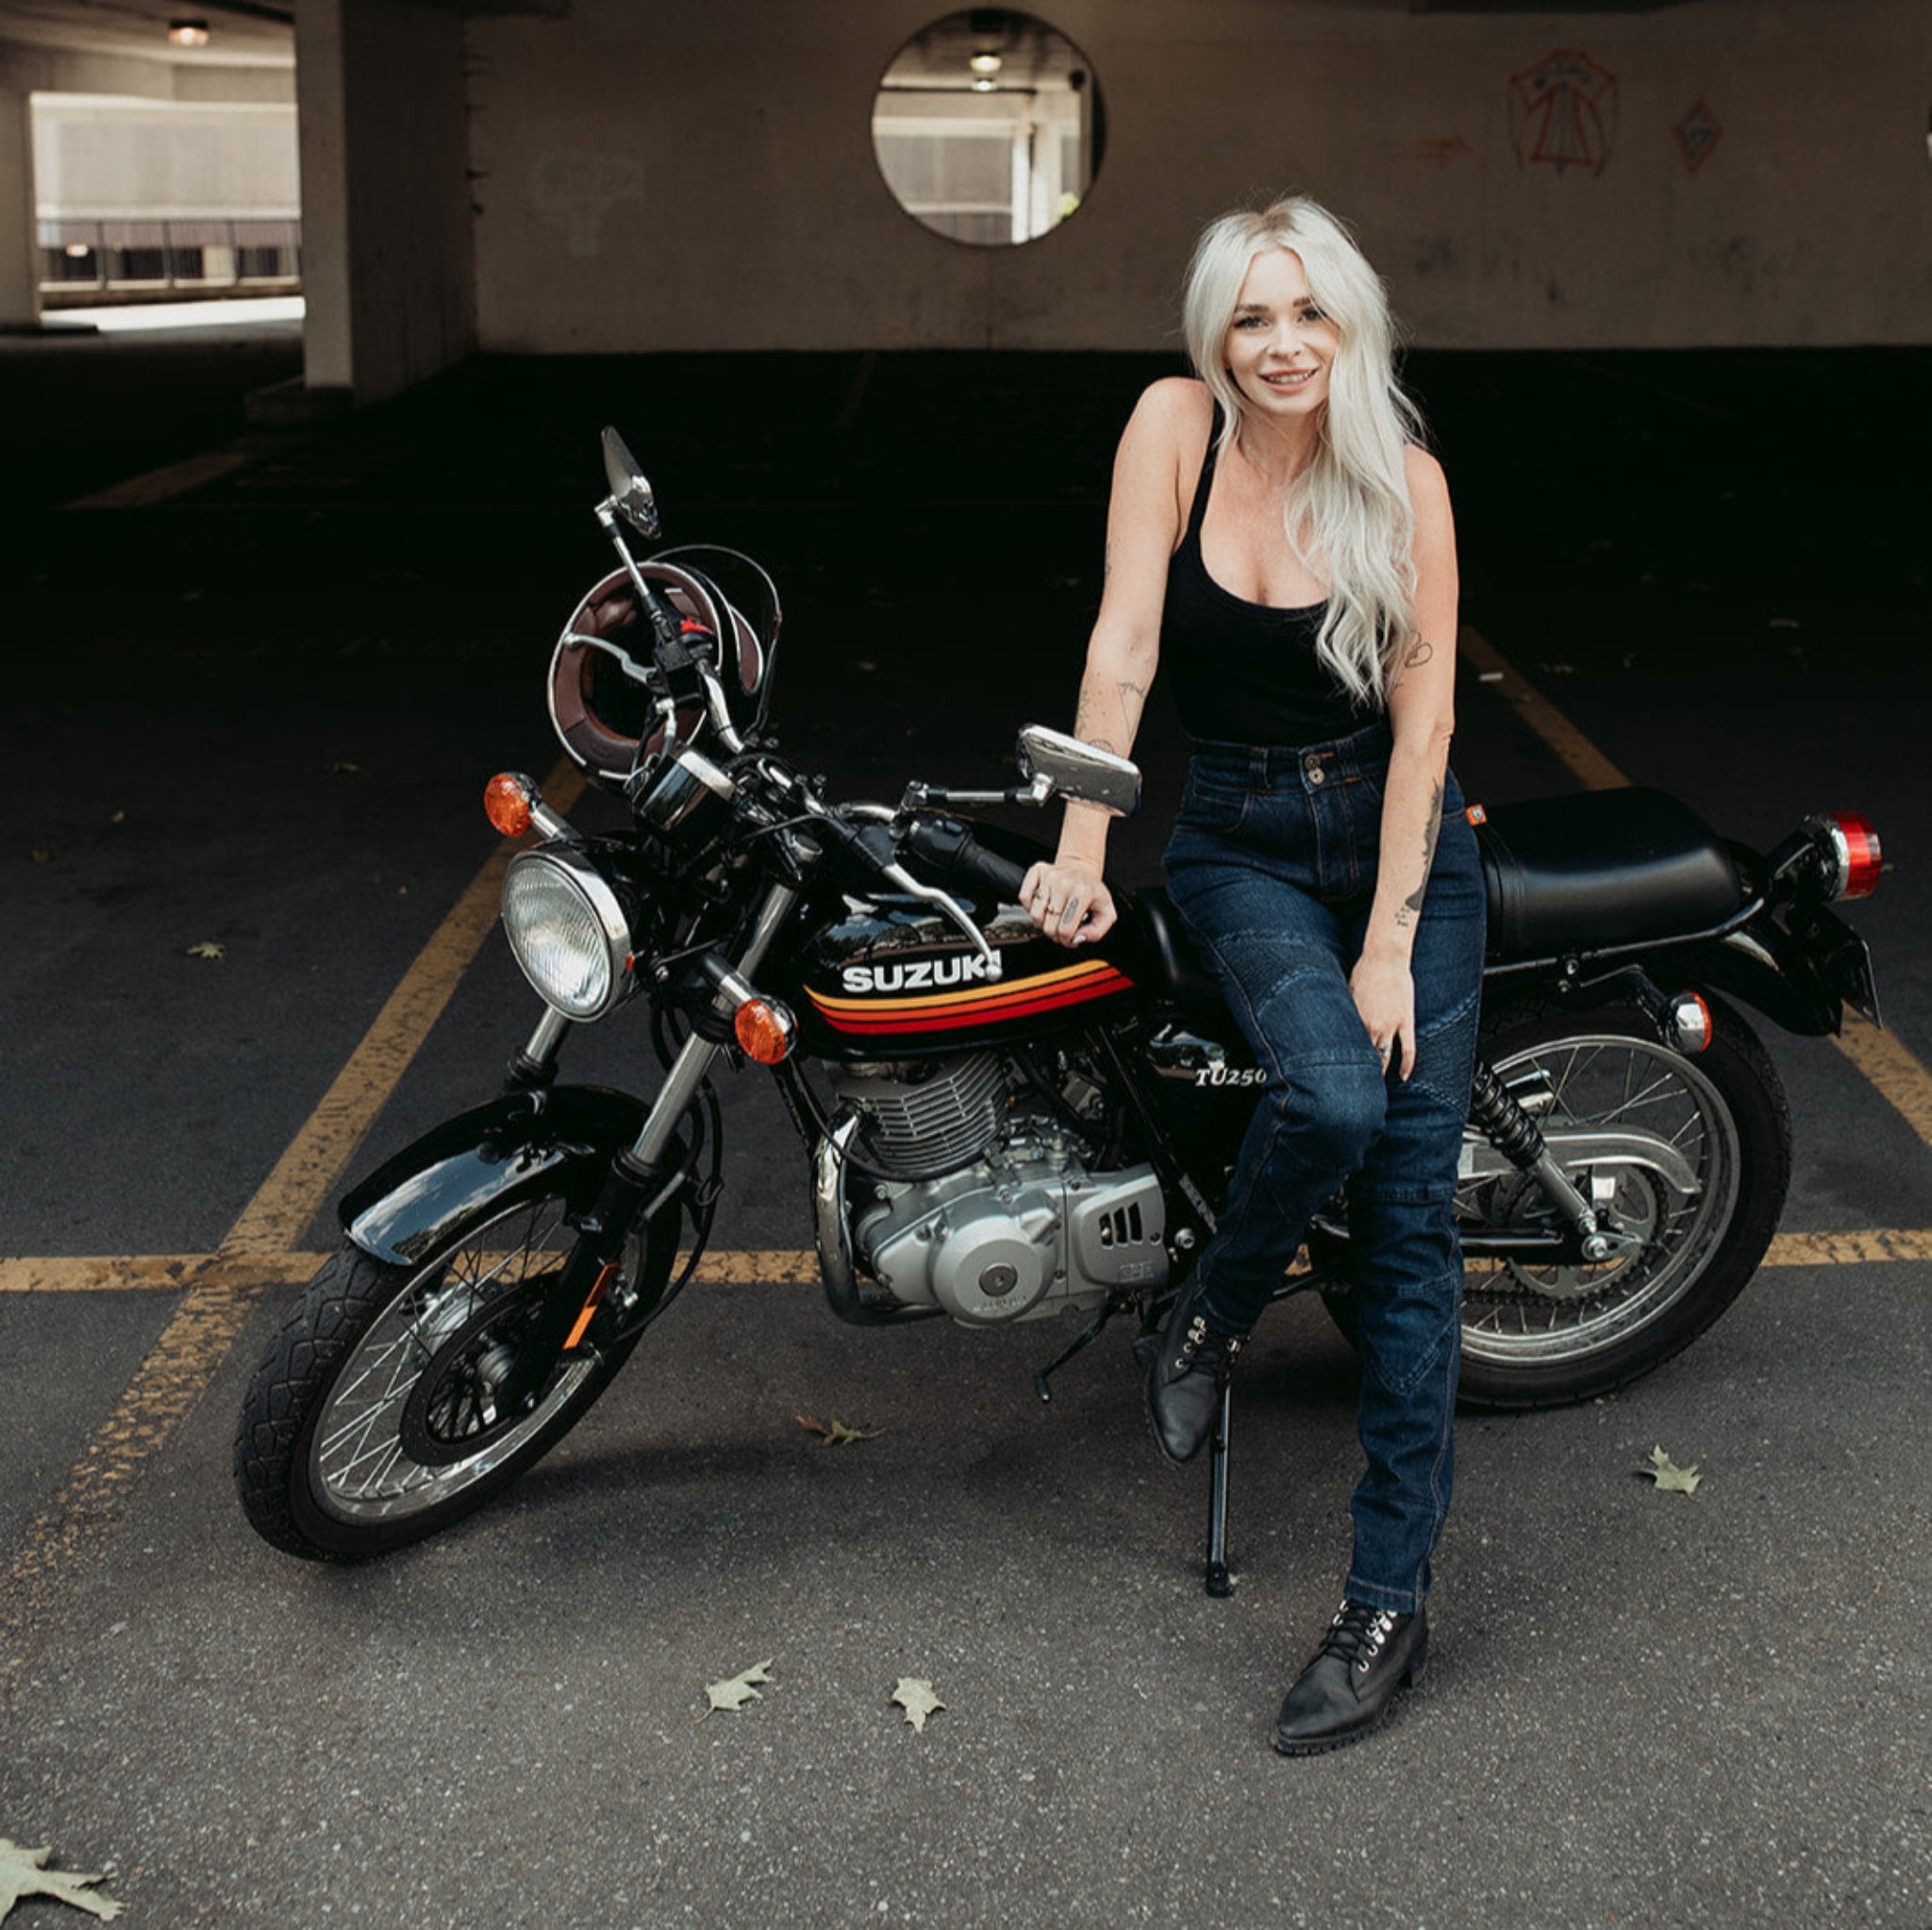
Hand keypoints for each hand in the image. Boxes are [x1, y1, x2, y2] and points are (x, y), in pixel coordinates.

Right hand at [1020, 857, 1115, 946]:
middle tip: (1061, 930)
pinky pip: (1024, 898)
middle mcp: (1065, 883)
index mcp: (1083, 893)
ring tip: (1052, 919)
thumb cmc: (1092, 891)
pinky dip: (1030, 907)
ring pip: (1035, 914)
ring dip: (1042, 922)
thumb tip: (1077, 938)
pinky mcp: (1037, 872)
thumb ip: (1097, 932)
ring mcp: (1049, 877)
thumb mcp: (1106, 913)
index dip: (1067, 940)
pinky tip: (1042, 906)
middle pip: (1049, 926)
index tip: (1070, 938)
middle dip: (1055, 934)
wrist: (1081, 868)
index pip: (1066, 930)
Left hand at [1349, 948, 1415, 1080]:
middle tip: (1358, 1092)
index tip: (1340, 1079)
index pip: (1349, 1050)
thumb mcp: (1347, 994)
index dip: (1345, 1065)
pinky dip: (1407, 1064)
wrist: (1385, 958)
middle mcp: (1372, 1027)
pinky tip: (1404, 1076)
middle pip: (1366, 1058)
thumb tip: (1338, 1026)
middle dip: (1362, 1076)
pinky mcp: (1406, 1021)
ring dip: (1381, 1073)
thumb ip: (1345, 1014)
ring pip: (1385, 1057)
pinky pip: (1408, 1048)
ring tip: (1378, 1090)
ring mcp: (1391, 1026)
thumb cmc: (1364, 972)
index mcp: (1355, 1020)